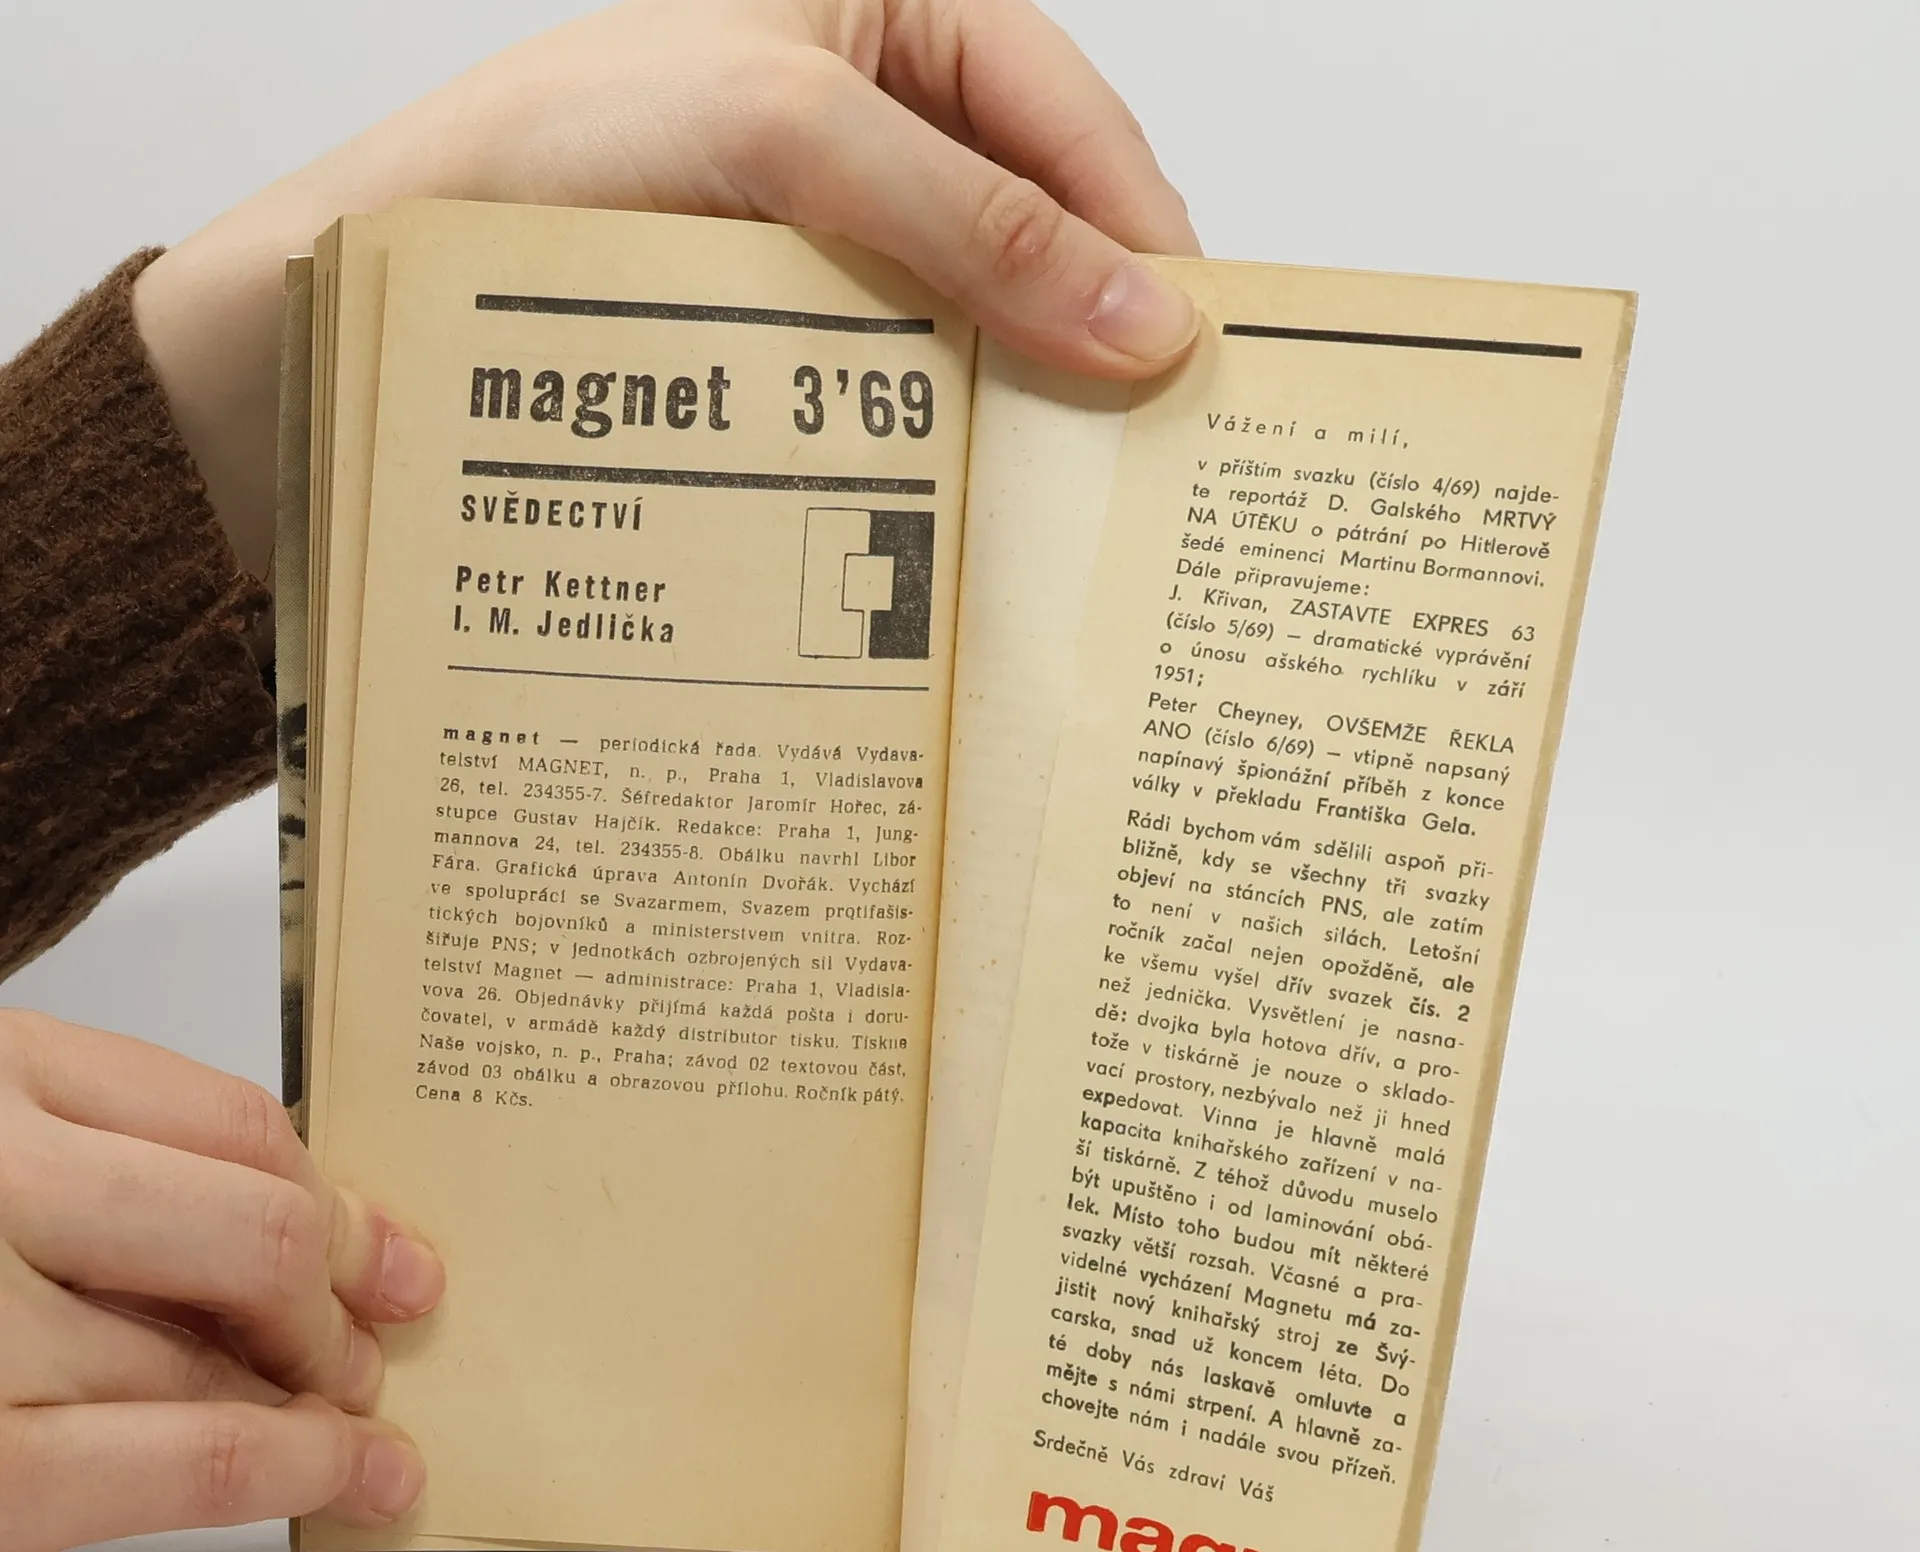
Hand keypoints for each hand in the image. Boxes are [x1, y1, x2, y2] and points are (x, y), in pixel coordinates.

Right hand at [0, 1012, 442, 1551]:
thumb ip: (101, 1165)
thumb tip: (301, 1236)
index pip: (230, 1122)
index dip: (332, 1202)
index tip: (384, 1251)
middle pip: (256, 1223)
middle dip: (336, 1296)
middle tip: (375, 1341)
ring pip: (227, 1347)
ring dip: (320, 1393)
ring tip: (361, 1420)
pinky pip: (192, 1455)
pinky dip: (296, 1465)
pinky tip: (354, 1474)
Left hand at [133, 0, 1202, 574]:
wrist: (369, 307)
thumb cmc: (535, 169)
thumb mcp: (779, 137)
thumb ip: (969, 217)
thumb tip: (1144, 314)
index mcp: (873, 18)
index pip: (1059, 108)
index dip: (1140, 221)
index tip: (1196, 345)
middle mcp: (859, 131)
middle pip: (1035, 223)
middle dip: (1093, 322)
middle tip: (1149, 440)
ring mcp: (822, 250)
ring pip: (974, 322)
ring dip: (1022, 403)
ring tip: (1073, 493)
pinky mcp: (781, 353)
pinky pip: (900, 393)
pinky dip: (942, 449)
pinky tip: (968, 505)